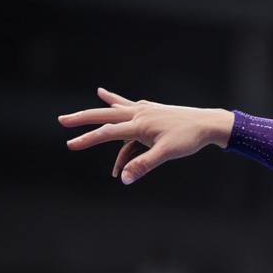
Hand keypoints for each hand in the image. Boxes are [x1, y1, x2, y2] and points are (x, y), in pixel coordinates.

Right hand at [57, 88, 233, 184]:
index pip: (107, 133)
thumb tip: (124, 179)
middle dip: (84, 118)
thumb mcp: (166, 154)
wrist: (209, 124)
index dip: (87, 139)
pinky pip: (135, 106)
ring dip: (107, 104)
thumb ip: (143, 165)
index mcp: (139, 125)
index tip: (70, 144)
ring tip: (99, 93)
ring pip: (121, 108)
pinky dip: (123, 103)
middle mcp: (140, 114)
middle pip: (106, 115)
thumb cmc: (189, 139)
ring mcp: (148, 111)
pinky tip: (118, 99)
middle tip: (63, 120)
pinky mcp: (156, 111)